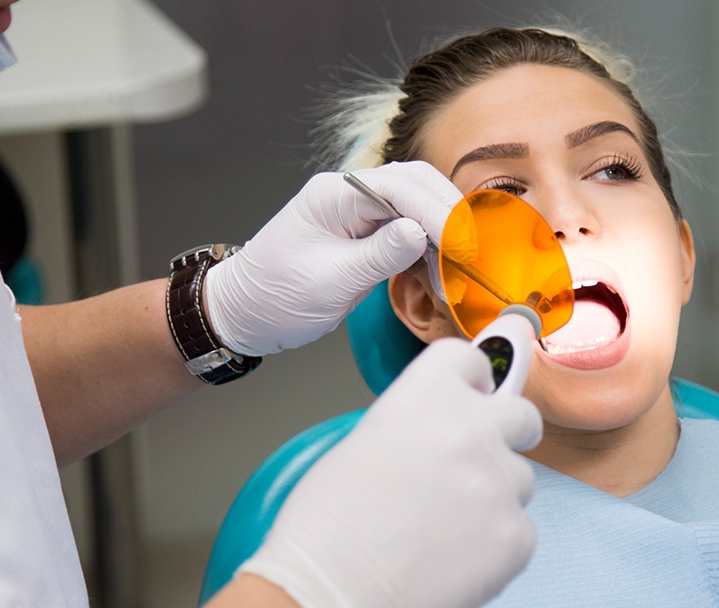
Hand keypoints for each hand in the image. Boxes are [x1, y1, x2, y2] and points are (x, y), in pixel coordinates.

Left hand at [205, 161, 461, 355]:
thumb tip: (421, 234)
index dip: (438, 214)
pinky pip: (407, 225)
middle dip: (449, 213)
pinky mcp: (365, 232)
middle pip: (415, 183)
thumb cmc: (276, 297)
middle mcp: (349, 193)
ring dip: (443, 227)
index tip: (462, 245)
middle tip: (472, 250)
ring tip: (460, 263)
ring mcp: (358, 210)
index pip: (401, 188)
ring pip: (416, 201)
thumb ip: (378, 255)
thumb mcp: (330, 281)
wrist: (245, 313)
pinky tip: (442, 266)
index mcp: (334, 194)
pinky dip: (430, 243)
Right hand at [237, 339, 541, 607]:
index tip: (474, 392)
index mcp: (425, 397)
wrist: (330, 594)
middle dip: (507, 433)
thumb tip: (437, 433)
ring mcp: (498, 483)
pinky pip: (519, 529)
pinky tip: (452, 558)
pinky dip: (493, 543)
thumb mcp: (362, 445)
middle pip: (520, 413)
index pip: (471, 361)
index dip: (473, 379)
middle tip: (480, 460)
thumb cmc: (326, 531)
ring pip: (519, 478)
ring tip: (445, 527)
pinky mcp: (516, 535)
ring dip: (494, 495)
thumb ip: (415, 425)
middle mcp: (470, 430)